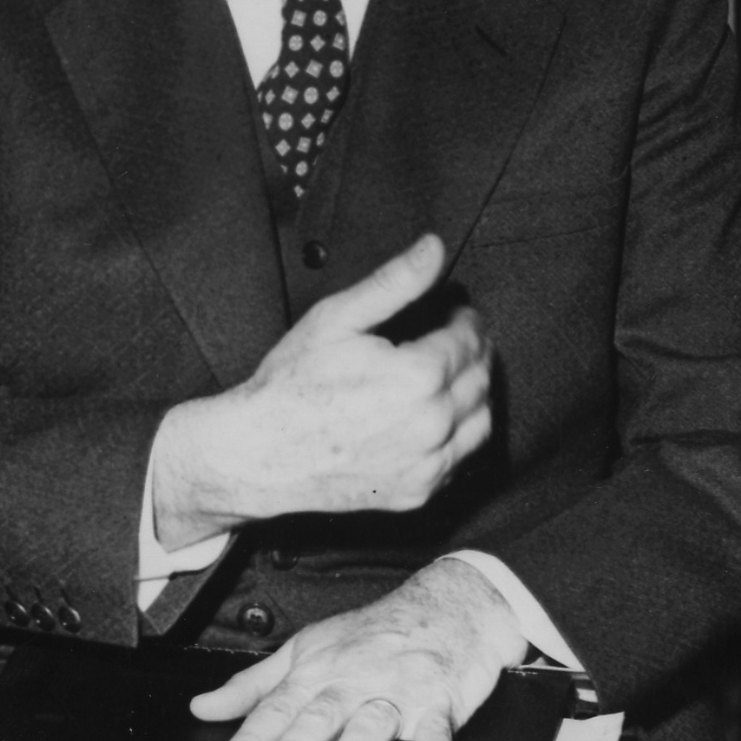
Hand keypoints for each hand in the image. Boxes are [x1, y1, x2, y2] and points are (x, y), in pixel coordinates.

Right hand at [151, 234, 491, 549]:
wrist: (259, 454)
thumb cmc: (292, 384)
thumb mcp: (337, 318)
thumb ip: (394, 282)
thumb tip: (435, 248)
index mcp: (418, 377)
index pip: (470, 339)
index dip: (467, 319)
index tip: (457, 311)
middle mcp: (432, 425)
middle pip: (481, 379)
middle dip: (475, 351)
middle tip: (456, 337)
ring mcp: (427, 465)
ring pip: (481, 422)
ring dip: (476, 393)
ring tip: (452, 375)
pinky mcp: (416, 493)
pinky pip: (459, 460)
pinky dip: (459, 435)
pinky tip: (436, 417)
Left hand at [190, 554, 527, 740]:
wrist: (449, 603)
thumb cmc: (373, 634)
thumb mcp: (306, 650)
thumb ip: (253, 686)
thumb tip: (201, 710)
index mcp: (319, 670)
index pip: (280, 705)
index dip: (256, 734)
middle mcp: (354, 680)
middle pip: (321, 715)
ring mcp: (397, 691)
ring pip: (371, 722)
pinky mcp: (439, 701)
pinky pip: (438, 725)